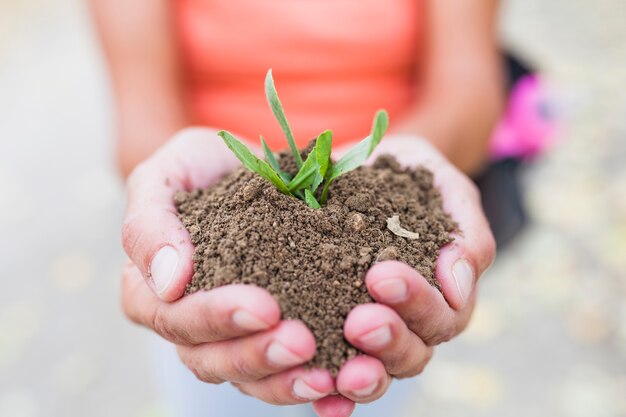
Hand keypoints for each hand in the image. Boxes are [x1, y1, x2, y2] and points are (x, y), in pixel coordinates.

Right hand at [120, 129, 342, 414]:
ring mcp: (234, 336)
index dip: (216, 318)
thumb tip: (168, 281)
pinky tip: (344, 387)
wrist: (255, 166)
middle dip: (257, 356)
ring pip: (252, 378)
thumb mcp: (166, 175)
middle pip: (213, 360)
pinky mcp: (276, 335)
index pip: (176, 319)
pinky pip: (290, 372)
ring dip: (288, 382)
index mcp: (154, 293)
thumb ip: (150, 222)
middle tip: (301, 342)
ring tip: (328, 375)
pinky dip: (316, 385)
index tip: (263, 306)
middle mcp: (191, 326)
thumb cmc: (202, 167)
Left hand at [317, 135, 495, 412]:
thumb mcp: (440, 185)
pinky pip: (338, 378)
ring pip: (379, 372)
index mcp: (444, 292)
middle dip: (389, 339)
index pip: (444, 312)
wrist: (356, 172)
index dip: (417, 300)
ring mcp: (374, 336)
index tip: (381, 273)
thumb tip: (458, 279)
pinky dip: (333, 395)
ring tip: (338, 368)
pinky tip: (319, 395)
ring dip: (363, 375)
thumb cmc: (405, 175)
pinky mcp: (335, 340)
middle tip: (359, 321)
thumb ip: (463, 228)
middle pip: (414, 352)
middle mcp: (412, 323)